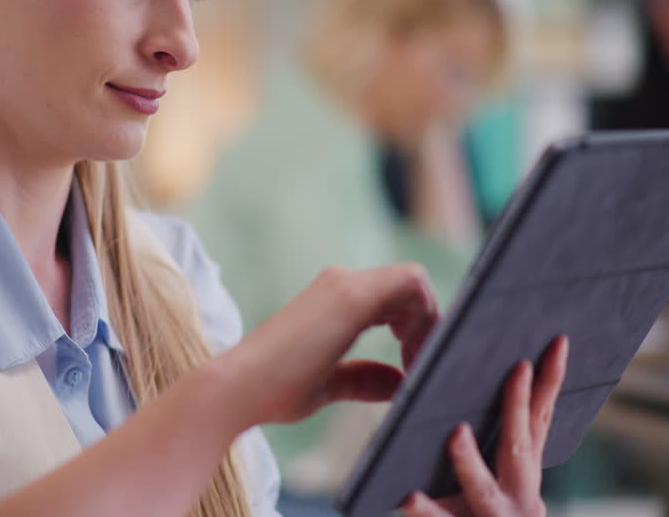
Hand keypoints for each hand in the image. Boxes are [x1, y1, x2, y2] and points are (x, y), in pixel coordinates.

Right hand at [220, 264, 439, 426]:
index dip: (417, 322)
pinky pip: (410, 284)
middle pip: (409, 284)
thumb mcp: (329, 384)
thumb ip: (364, 378)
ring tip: (419, 364)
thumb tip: (397, 382)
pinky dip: (425, 316)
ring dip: (429, 320)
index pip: (395, 294)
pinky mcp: (350, 296)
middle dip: (428, 323)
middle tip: (423, 366)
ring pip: (414, 279)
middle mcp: (341, 281)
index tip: (415, 362)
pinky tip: (413, 356)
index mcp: (334, 297)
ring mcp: (345, 284)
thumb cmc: (275, 390)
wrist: (240, 390)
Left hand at [403, 335, 569, 516]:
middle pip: (520, 449)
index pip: (540, 422)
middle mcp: (519, 499)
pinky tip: (410, 496)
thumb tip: (467, 391)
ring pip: (483, 492)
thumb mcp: (495, 486)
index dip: (551, 383)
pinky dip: (429, 512)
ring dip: (471, 462)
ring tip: (456, 433)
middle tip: (517, 367)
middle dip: (518, 409)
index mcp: (523, 476)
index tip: (558, 342)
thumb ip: (495, 448)